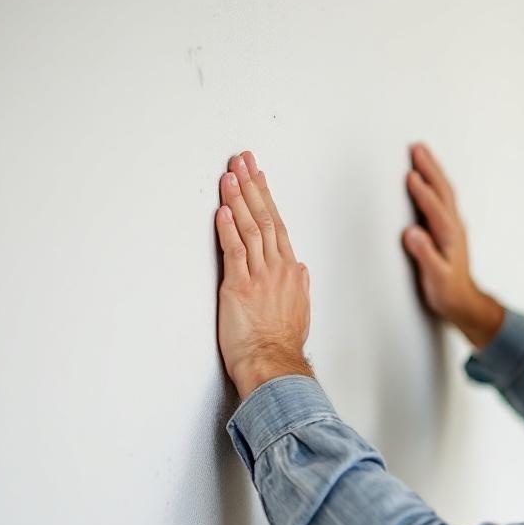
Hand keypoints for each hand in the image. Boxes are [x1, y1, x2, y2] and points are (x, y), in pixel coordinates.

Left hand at [216, 150, 313, 400]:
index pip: (278, 226)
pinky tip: (223, 209)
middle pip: (266, 218)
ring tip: (229, 175)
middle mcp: (278, 268)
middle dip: (252, 186)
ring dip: (239, 199)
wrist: (274, 364)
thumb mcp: (300, 311)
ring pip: (251, 228)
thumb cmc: (283, 344)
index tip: (258, 177)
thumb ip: (299, 286)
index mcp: (291, 272)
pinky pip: (235, 251)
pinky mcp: (239, 287)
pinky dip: (228, 228)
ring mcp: (259, 276)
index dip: (266, 198)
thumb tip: (300, 269)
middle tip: (242, 160)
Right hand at [402, 143, 504, 347]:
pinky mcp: (449, 228)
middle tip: (417, 148)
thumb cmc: (447, 291)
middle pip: (442, 191)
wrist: (463, 301)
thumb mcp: (435, 277)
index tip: (411, 176)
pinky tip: (428, 177)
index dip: (423, 193)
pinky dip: (434, 183)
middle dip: (430, 168)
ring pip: (444, 192)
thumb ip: (425, 254)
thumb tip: (412, 233)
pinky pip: (442, 198)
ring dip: (433, 171)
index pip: (434, 209)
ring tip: (421, 153)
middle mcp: (454, 227)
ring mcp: (453, 226)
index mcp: (449, 237)